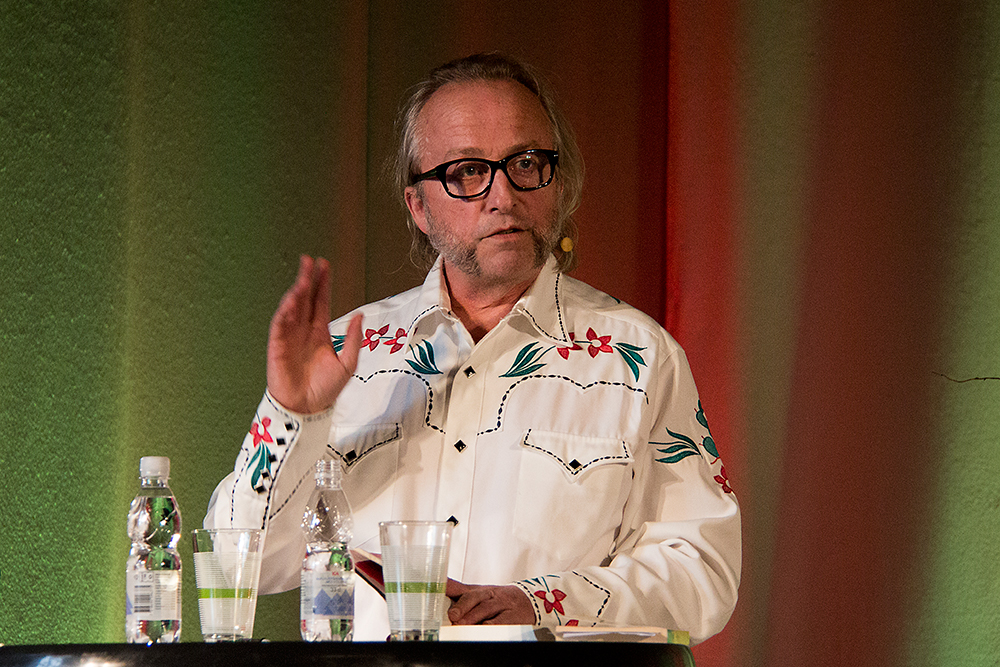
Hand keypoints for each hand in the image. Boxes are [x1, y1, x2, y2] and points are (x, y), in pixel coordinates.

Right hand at [266, 255, 362, 413]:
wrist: (308, 408)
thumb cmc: (326, 389)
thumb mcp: (348, 363)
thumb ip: (353, 339)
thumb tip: (359, 316)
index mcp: (320, 333)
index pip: (321, 302)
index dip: (322, 284)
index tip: (324, 266)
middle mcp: (304, 331)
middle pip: (305, 299)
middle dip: (307, 279)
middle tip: (310, 260)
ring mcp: (290, 337)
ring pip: (292, 308)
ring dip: (296, 291)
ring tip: (303, 277)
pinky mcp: (278, 346)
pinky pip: (280, 324)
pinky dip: (285, 311)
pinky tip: (291, 299)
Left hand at [446, 580, 534, 625]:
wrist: (527, 601)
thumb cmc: (498, 599)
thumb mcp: (479, 593)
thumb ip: (459, 591)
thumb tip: (440, 585)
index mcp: (478, 590)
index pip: (461, 588)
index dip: (449, 588)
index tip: (437, 591)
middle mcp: (488, 595)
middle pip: (474, 597)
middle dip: (462, 606)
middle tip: (452, 615)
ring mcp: (500, 605)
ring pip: (485, 609)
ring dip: (473, 616)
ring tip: (461, 623)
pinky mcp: (511, 617)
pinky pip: (501, 621)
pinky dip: (492, 624)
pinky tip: (484, 627)